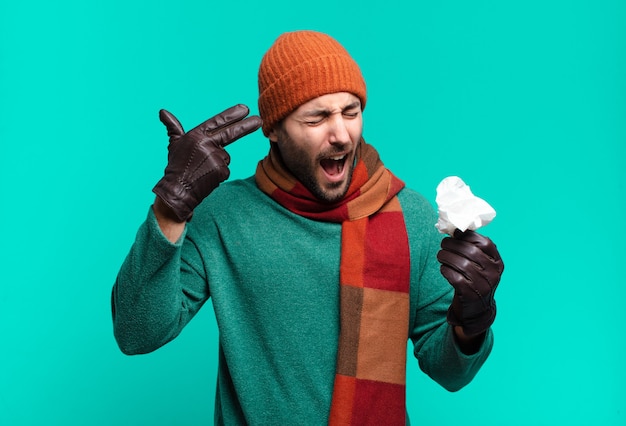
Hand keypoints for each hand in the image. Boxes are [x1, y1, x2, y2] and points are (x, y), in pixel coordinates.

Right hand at [153, 105, 261, 220]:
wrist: (177, 190)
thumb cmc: (176, 166)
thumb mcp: (174, 144)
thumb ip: (173, 128)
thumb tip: (162, 112)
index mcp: (196, 135)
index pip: (217, 122)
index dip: (232, 115)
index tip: (245, 109)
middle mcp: (206, 144)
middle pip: (231, 133)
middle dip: (246, 126)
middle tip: (259, 121)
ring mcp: (215, 157)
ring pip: (225, 157)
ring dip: (217, 163)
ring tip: (203, 170)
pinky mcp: (221, 171)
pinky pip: (225, 170)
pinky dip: (218, 174)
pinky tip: (207, 177)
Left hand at [437, 229, 503, 336]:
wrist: (478, 310)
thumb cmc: (476, 281)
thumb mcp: (481, 265)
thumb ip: (473, 249)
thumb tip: (456, 229)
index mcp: (497, 262)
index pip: (485, 243)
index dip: (468, 236)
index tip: (456, 234)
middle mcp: (493, 273)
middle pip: (471, 252)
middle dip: (453, 245)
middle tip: (443, 244)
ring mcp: (483, 285)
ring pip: (462, 264)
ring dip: (446, 257)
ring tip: (440, 255)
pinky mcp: (471, 294)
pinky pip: (455, 278)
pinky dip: (446, 271)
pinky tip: (443, 269)